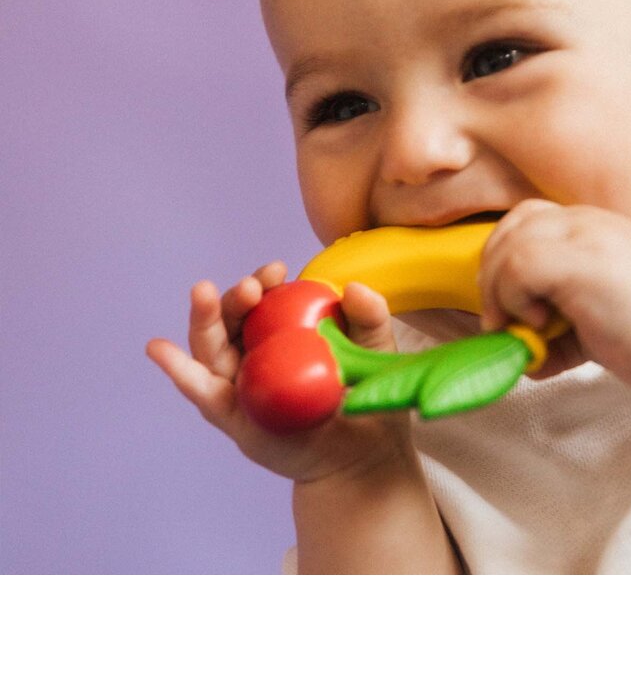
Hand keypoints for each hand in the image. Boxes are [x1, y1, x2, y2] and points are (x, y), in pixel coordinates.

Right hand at [146, 265, 413, 484]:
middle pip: (232, 319)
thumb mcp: (375, 352)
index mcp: (283, 331)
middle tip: (251, 286)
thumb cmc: (366, 400)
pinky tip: (158, 348)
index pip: (265, 300)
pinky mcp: (231, 416)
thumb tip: (354, 287)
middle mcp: (255, 353)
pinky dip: (178, 370)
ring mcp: (240, 384)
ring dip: (204, 318)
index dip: (264, 283)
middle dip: (236, 297)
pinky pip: (202, 391)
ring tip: (201, 292)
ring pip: (211, 347)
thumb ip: (370, 318)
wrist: (363, 459)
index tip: (277, 270)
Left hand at [479, 200, 630, 386]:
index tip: (504, 304)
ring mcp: (584, 235)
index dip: (503, 259)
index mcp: (591, 228)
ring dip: (498, 291)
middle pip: (511, 227)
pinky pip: (517, 265)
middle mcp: (586, 222)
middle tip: (499, 321)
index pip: (527, 221)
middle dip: (490, 275)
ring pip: (508, 246)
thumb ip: (555, 329)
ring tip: (518, 327)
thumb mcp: (591, 323)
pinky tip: (538, 323)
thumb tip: (519, 352)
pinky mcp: (579, 259)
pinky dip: (512, 298)